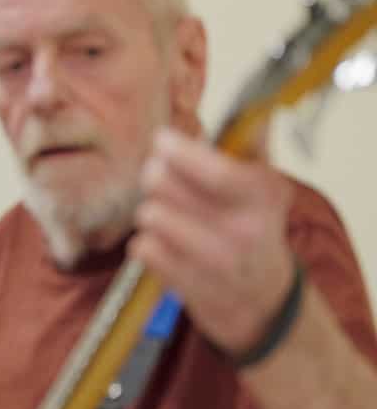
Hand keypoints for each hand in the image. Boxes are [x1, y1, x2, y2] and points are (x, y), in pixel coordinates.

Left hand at [130, 126, 296, 358]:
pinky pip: (142, 247)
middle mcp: (246, 229)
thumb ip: (252, 145)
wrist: (262, 300)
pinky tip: (168, 247)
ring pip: (150, 215)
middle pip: (162, 182)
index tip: (163, 140)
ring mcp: (217, 262)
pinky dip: (147, 244)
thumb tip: (254, 108)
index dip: (177, 149)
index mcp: (265, 195)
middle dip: (155, 175)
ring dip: (153, 212)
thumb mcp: (264, 186)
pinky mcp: (190, 286)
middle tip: (162, 178)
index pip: (213, 168)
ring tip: (172, 217)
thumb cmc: (253, 228)